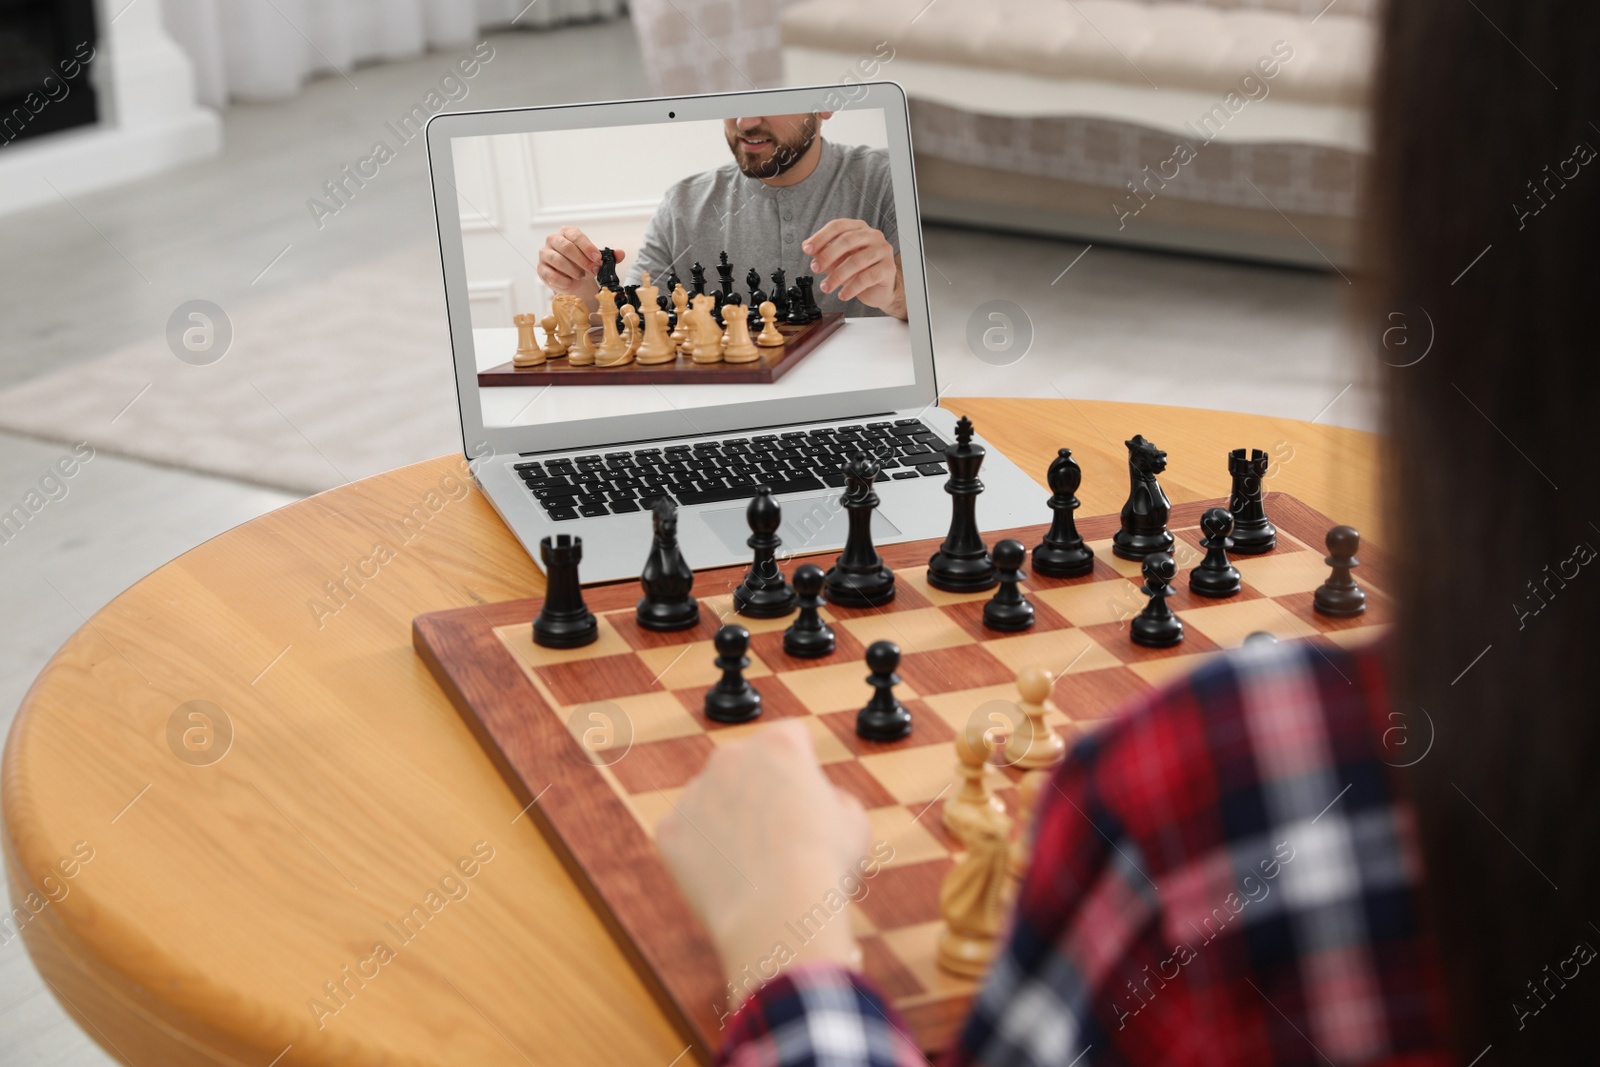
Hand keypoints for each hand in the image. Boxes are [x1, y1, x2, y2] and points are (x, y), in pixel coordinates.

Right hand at [538, 225, 620, 295]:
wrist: (572, 279)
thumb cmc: (583, 264)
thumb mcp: (596, 259)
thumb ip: (609, 256)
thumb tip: (621, 254)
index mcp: (567, 232)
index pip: (576, 236)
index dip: (588, 247)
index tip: (598, 258)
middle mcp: (553, 239)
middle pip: (567, 247)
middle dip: (582, 261)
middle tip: (594, 271)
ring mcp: (545, 253)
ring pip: (558, 260)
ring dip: (573, 271)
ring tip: (581, 276)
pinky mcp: (541, 269)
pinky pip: (551, 275)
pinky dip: (564, 281)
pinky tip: (571, 283)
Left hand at [657, 720, 871, 997]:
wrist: (777, 914)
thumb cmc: (822, 867)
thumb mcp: (854, 823)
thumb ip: (835, 799)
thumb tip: (823, 802)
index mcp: (779, 743)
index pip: (791, 738)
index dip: (803, 769)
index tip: (806, 797)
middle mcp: (731, 756)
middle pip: (746, 764)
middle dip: (759, 790)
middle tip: (779, 834)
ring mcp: (694, 792)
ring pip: (712, 800)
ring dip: (728, 820)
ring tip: (755, 864)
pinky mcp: (669, 829)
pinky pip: (687, 836)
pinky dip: (701, 854)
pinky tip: (727, 877)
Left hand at [803, 219, 905, 318]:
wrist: (880, 289)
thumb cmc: (859, 271)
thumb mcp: (838, 260)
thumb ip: (825, 253)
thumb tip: (808, 248)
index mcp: (859, 228)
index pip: (838, 226)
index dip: (821, 237)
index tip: (807, 249)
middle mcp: (873, 236)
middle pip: (847, 240)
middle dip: (827, 255)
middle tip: (815, 268)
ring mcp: (883, 251)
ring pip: (856, 260)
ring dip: (837, 275)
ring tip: (826, 287)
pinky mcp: (888, 268)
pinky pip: (867, 277)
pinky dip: (851, 288)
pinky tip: (843, 295)